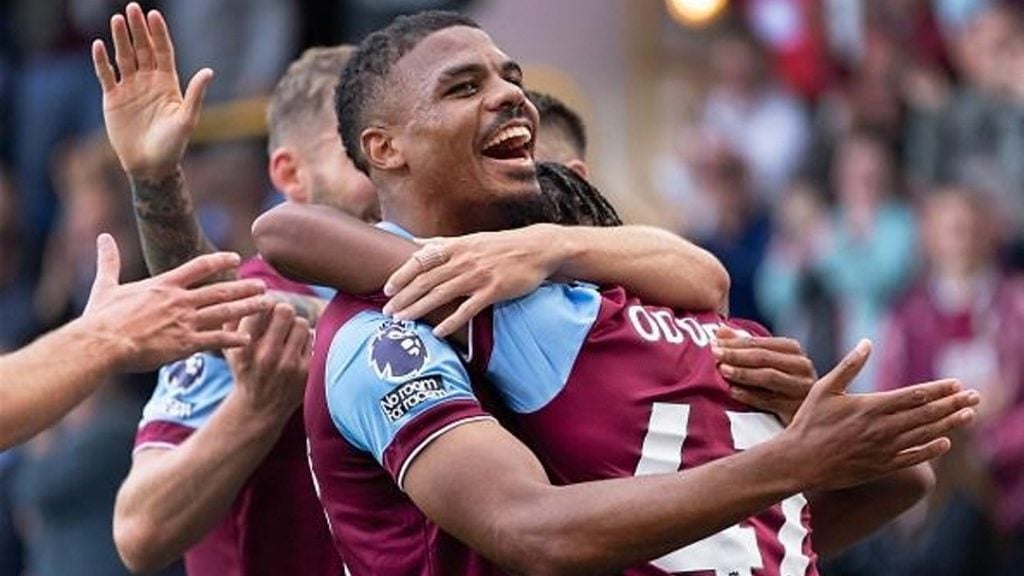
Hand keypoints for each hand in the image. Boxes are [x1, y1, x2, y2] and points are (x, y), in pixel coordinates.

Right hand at [83, 234, 270, 371]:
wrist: (102, 343)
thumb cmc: (101, 317)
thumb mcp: (106, 286)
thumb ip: (109, 261)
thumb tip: (102, 238)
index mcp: (164, 284)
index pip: (199, 266)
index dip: (220, 260)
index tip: (236, 257)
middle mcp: (180, 300)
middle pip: (220, 290)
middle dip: (244, 287)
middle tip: (263, 285)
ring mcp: (184, 322)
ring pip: (224, 313)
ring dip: (248, 308)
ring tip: (267, 305)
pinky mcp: (184, 343)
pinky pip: (215, 340)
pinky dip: (233, 339)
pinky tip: (249, 338)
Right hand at [92, 3, 212, 178]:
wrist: (150, 165)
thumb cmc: (172, 145)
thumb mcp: (187, 119)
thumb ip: (195, 94)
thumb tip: (209, 71)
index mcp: (168, 84)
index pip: (163, 52)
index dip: (159, 34)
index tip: (155, 15)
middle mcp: (148, 81)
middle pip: (143, 49)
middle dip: (138, 29)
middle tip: (132, 8)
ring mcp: (130, 88)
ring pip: (124, 57)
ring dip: (120, 39)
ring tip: (116, 19)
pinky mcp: (113, 98)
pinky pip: (106, 75)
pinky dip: (102, 61)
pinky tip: (99, 45)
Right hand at [223, 303, 311, 422]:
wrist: (259, 408)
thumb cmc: (244, 369)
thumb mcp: (229, 348)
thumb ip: (232, 319)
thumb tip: (245, 288)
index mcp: (245, 348)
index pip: (261, 307)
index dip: (264, 302)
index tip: (264, 306)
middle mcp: (267, 356)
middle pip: (285, 310)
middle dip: (282, 310)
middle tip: (279, 318)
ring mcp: (288, 364)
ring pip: (301, 323)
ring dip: (295, 325)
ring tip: (287, 334)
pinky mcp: (306, 370)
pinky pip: (312, 338)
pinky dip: (305, 339)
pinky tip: (295, 348)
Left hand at [382, 224, 563, 336]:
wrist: (537, 248)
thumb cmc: (501, 245)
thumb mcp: (470, 239)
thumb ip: (441, 243)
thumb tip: (414, 242)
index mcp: (456, 246)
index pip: (420, 260)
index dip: (401, 275)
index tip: (386, 290)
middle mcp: (463, 259)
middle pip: (426, 280)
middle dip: (404, 297)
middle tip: (387, 312)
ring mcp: (478, 275)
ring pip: (441, 294)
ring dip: (419, 309)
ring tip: (403, 321)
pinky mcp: (494, 290)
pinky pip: (468, 309)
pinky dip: (451, 321)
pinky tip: (438, 332)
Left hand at [713, 326, 815, 424]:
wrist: (811, 413)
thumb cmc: (781, 382)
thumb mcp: (767, 361)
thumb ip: (745, 346)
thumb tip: (719, 330)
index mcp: (793, 350)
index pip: (760, 343)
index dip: (736, 341)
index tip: (715, 341)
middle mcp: (800, 366)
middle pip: (764, 358)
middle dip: (736, 355)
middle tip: (715, 354)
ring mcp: (800, 388)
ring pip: (768, 377)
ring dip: (742, 373)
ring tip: (722, 370)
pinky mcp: (795, 408)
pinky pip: (768, 400)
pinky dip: (749, 395)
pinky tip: (733, 391)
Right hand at [781, 340, 979, 490]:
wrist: (799, 461)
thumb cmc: (808, 422)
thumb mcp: (825, 389)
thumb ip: (849, 366)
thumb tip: (867, 342)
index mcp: (870, 406)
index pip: (914, 395)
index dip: (939, 389)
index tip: (956, 383)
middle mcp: (882, 428)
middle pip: (927, 414)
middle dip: (953, 404)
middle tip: (975, 396)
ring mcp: (884, 449)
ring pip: (925, 434)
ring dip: (950, 424)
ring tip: (968, 415)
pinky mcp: (881, 466)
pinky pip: (914, 457)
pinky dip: (931, 449)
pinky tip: (945, 442)